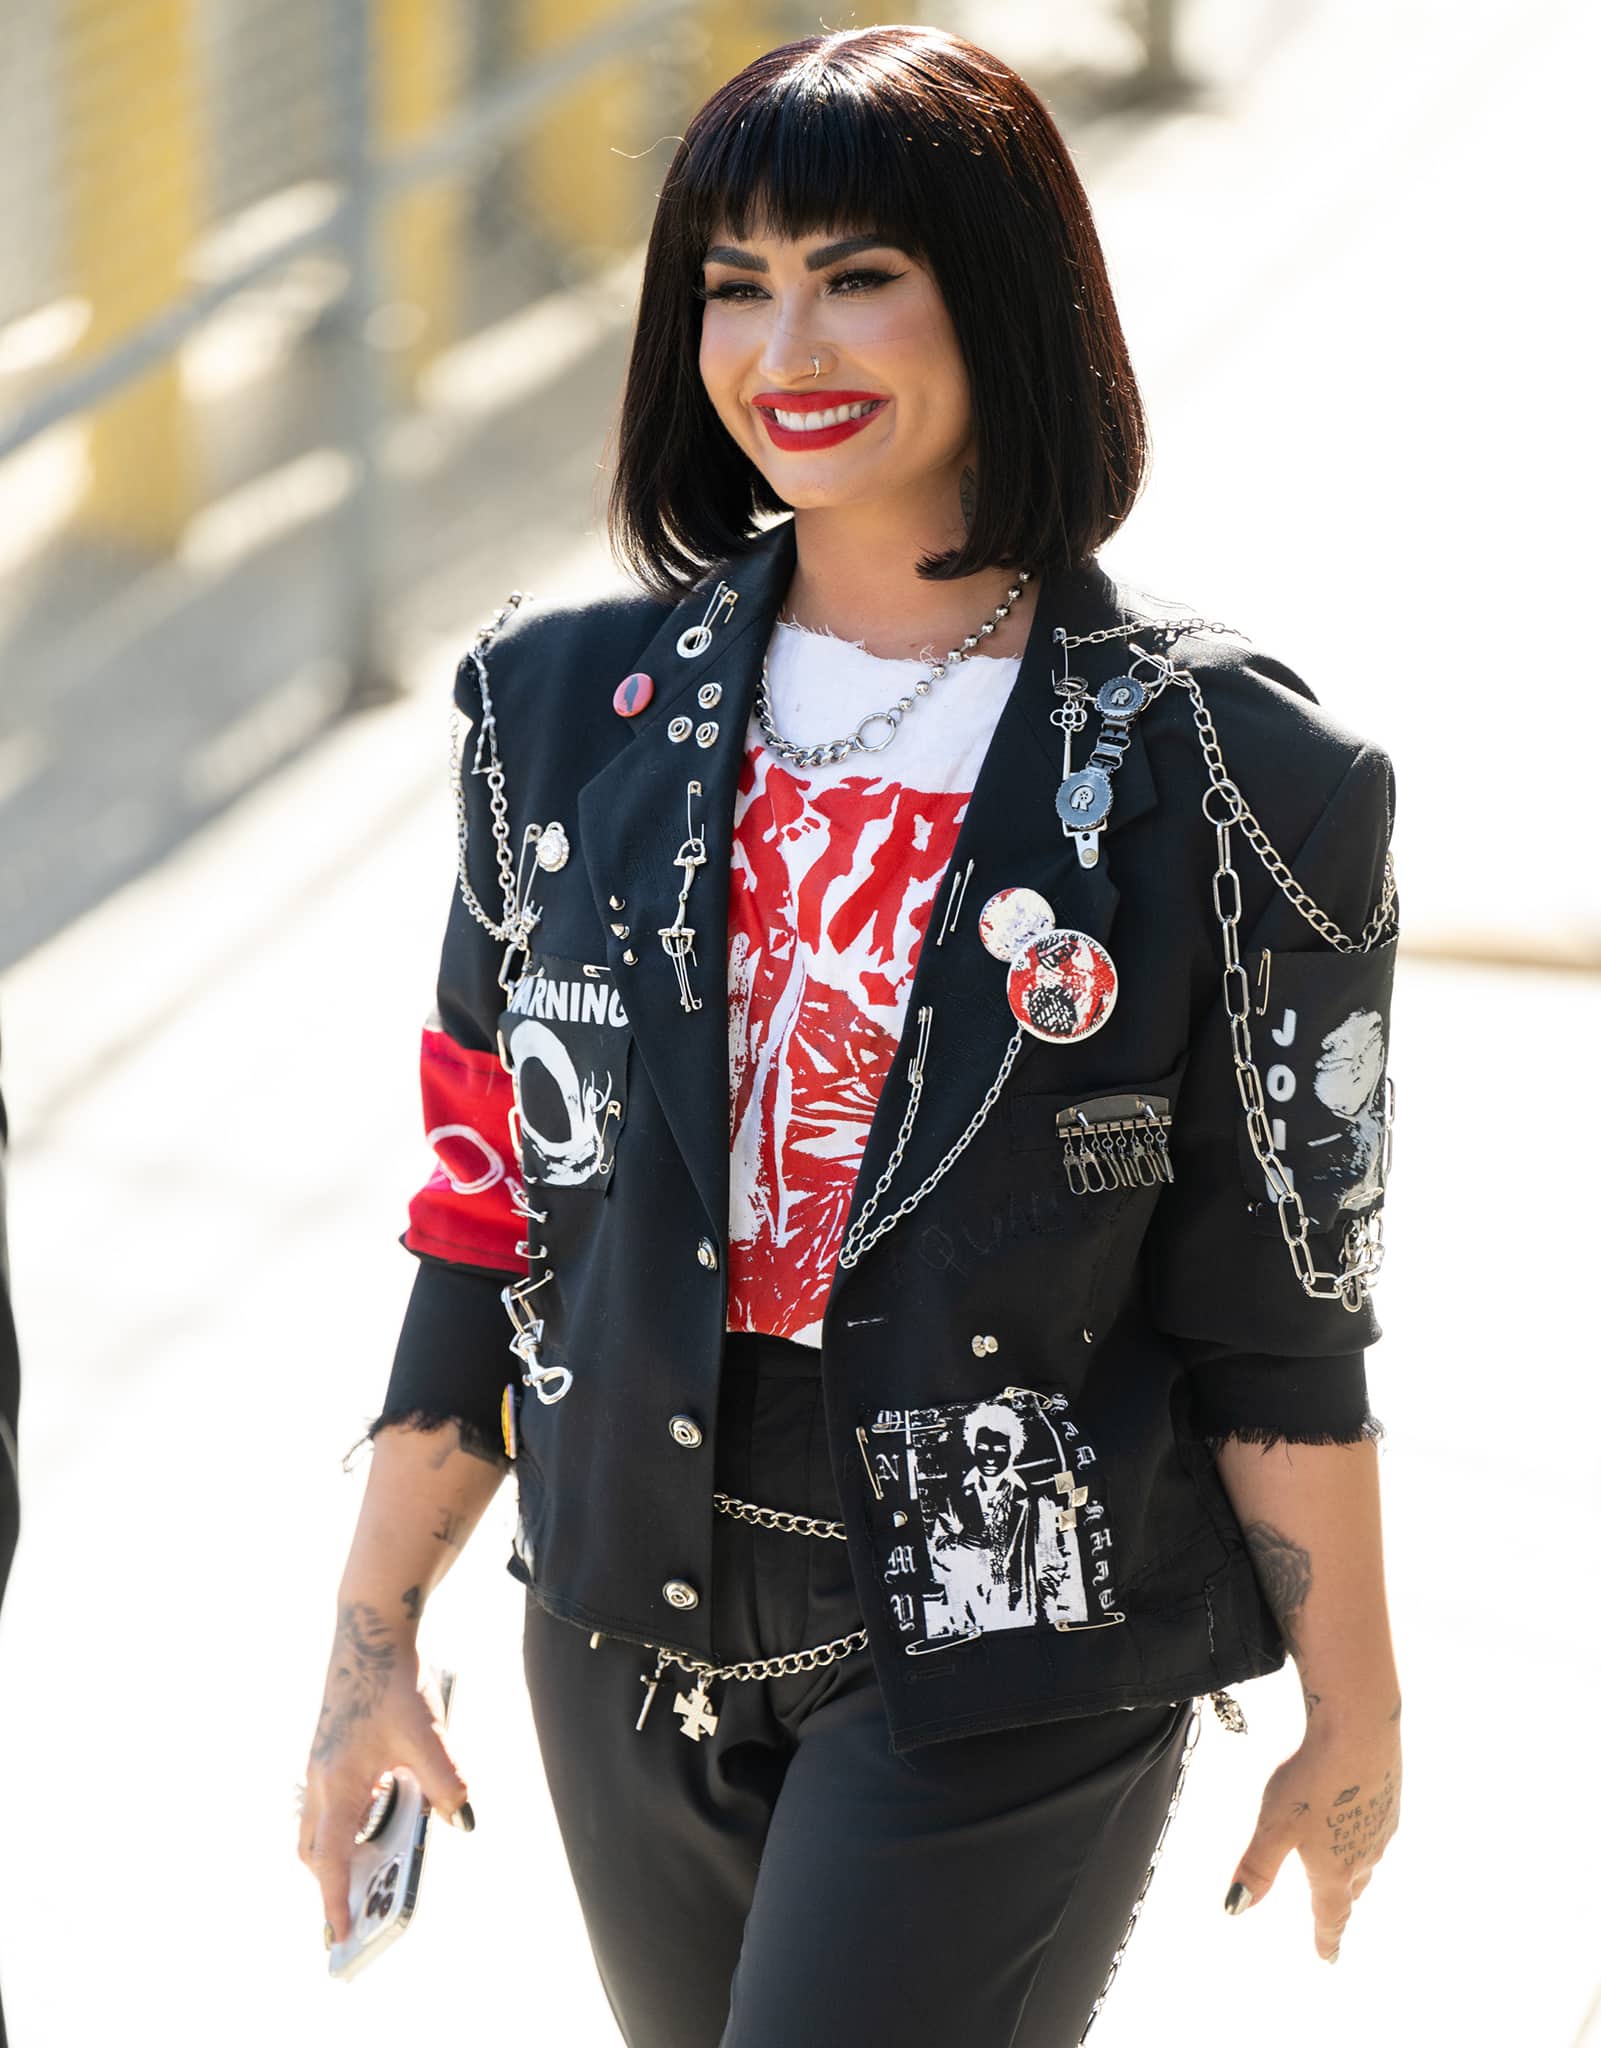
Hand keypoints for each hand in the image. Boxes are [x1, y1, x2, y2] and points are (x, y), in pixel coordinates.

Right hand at [297, 1601, 472, 1944]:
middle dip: (332, 1885)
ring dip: (339, 1854)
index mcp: (339, 1783)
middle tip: (356, 1916)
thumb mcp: (427, 1735)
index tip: (339, 1937)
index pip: (328, 1860)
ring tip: (371, 1875)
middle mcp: (322, 1780)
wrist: (369, 1631)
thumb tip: (463, 1821)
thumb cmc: (393, 1682)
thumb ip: (446, 1782)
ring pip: (319, 1828)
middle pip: (316, 1851)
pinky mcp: (331, 1752)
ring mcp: (323, 1766)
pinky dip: (347, 1824)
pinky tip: (382, 1816)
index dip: (333, 1901)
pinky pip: (332, 1803)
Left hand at [1224, 1712, 1400, 1959]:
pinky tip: (1358, 1817)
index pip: (1330, 1914)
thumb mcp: (1274, 1826)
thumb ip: (1257, 1867)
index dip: (1327, 1938)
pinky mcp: (1390, 1795)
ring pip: (1368, 1858)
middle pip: (1351, 1888)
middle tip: (1334, 1916)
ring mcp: (1382, 1824)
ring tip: (1347, 1872)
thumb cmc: (1312, 1780)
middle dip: (1340, 1903)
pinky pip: (1376, 1825)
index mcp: (1334, 1869)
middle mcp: (1364, 1853)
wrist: (1360, 1729)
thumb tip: (1234, 1908)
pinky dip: (1365, 1832)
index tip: (1327, 1958)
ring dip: (1355, 1869)